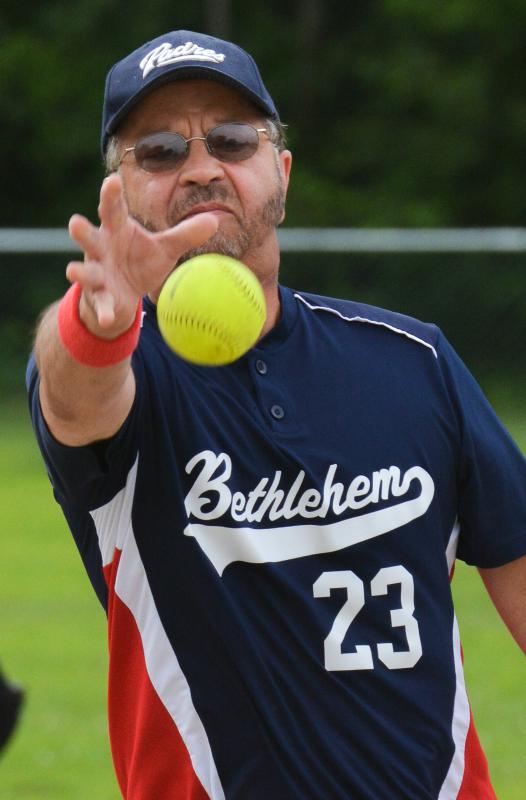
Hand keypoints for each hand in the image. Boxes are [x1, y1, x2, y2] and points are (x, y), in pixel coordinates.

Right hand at [66, 173, 218, 336]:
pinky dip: (103, 311)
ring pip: (86, 270)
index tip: (112, 180)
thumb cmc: (140, 263)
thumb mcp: (165, 249)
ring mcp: (97, 273)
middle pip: (90, 237)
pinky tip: (106, 318)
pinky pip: (100, 303)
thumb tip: (215, 219)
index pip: (113, 209)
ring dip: (80, 271)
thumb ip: (186, 234)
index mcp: (117, 230)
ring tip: (72, 271)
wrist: (123, 297)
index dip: (110, 195)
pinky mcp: (99, 296)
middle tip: (74, 223)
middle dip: (82, 231)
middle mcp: (101, 249)